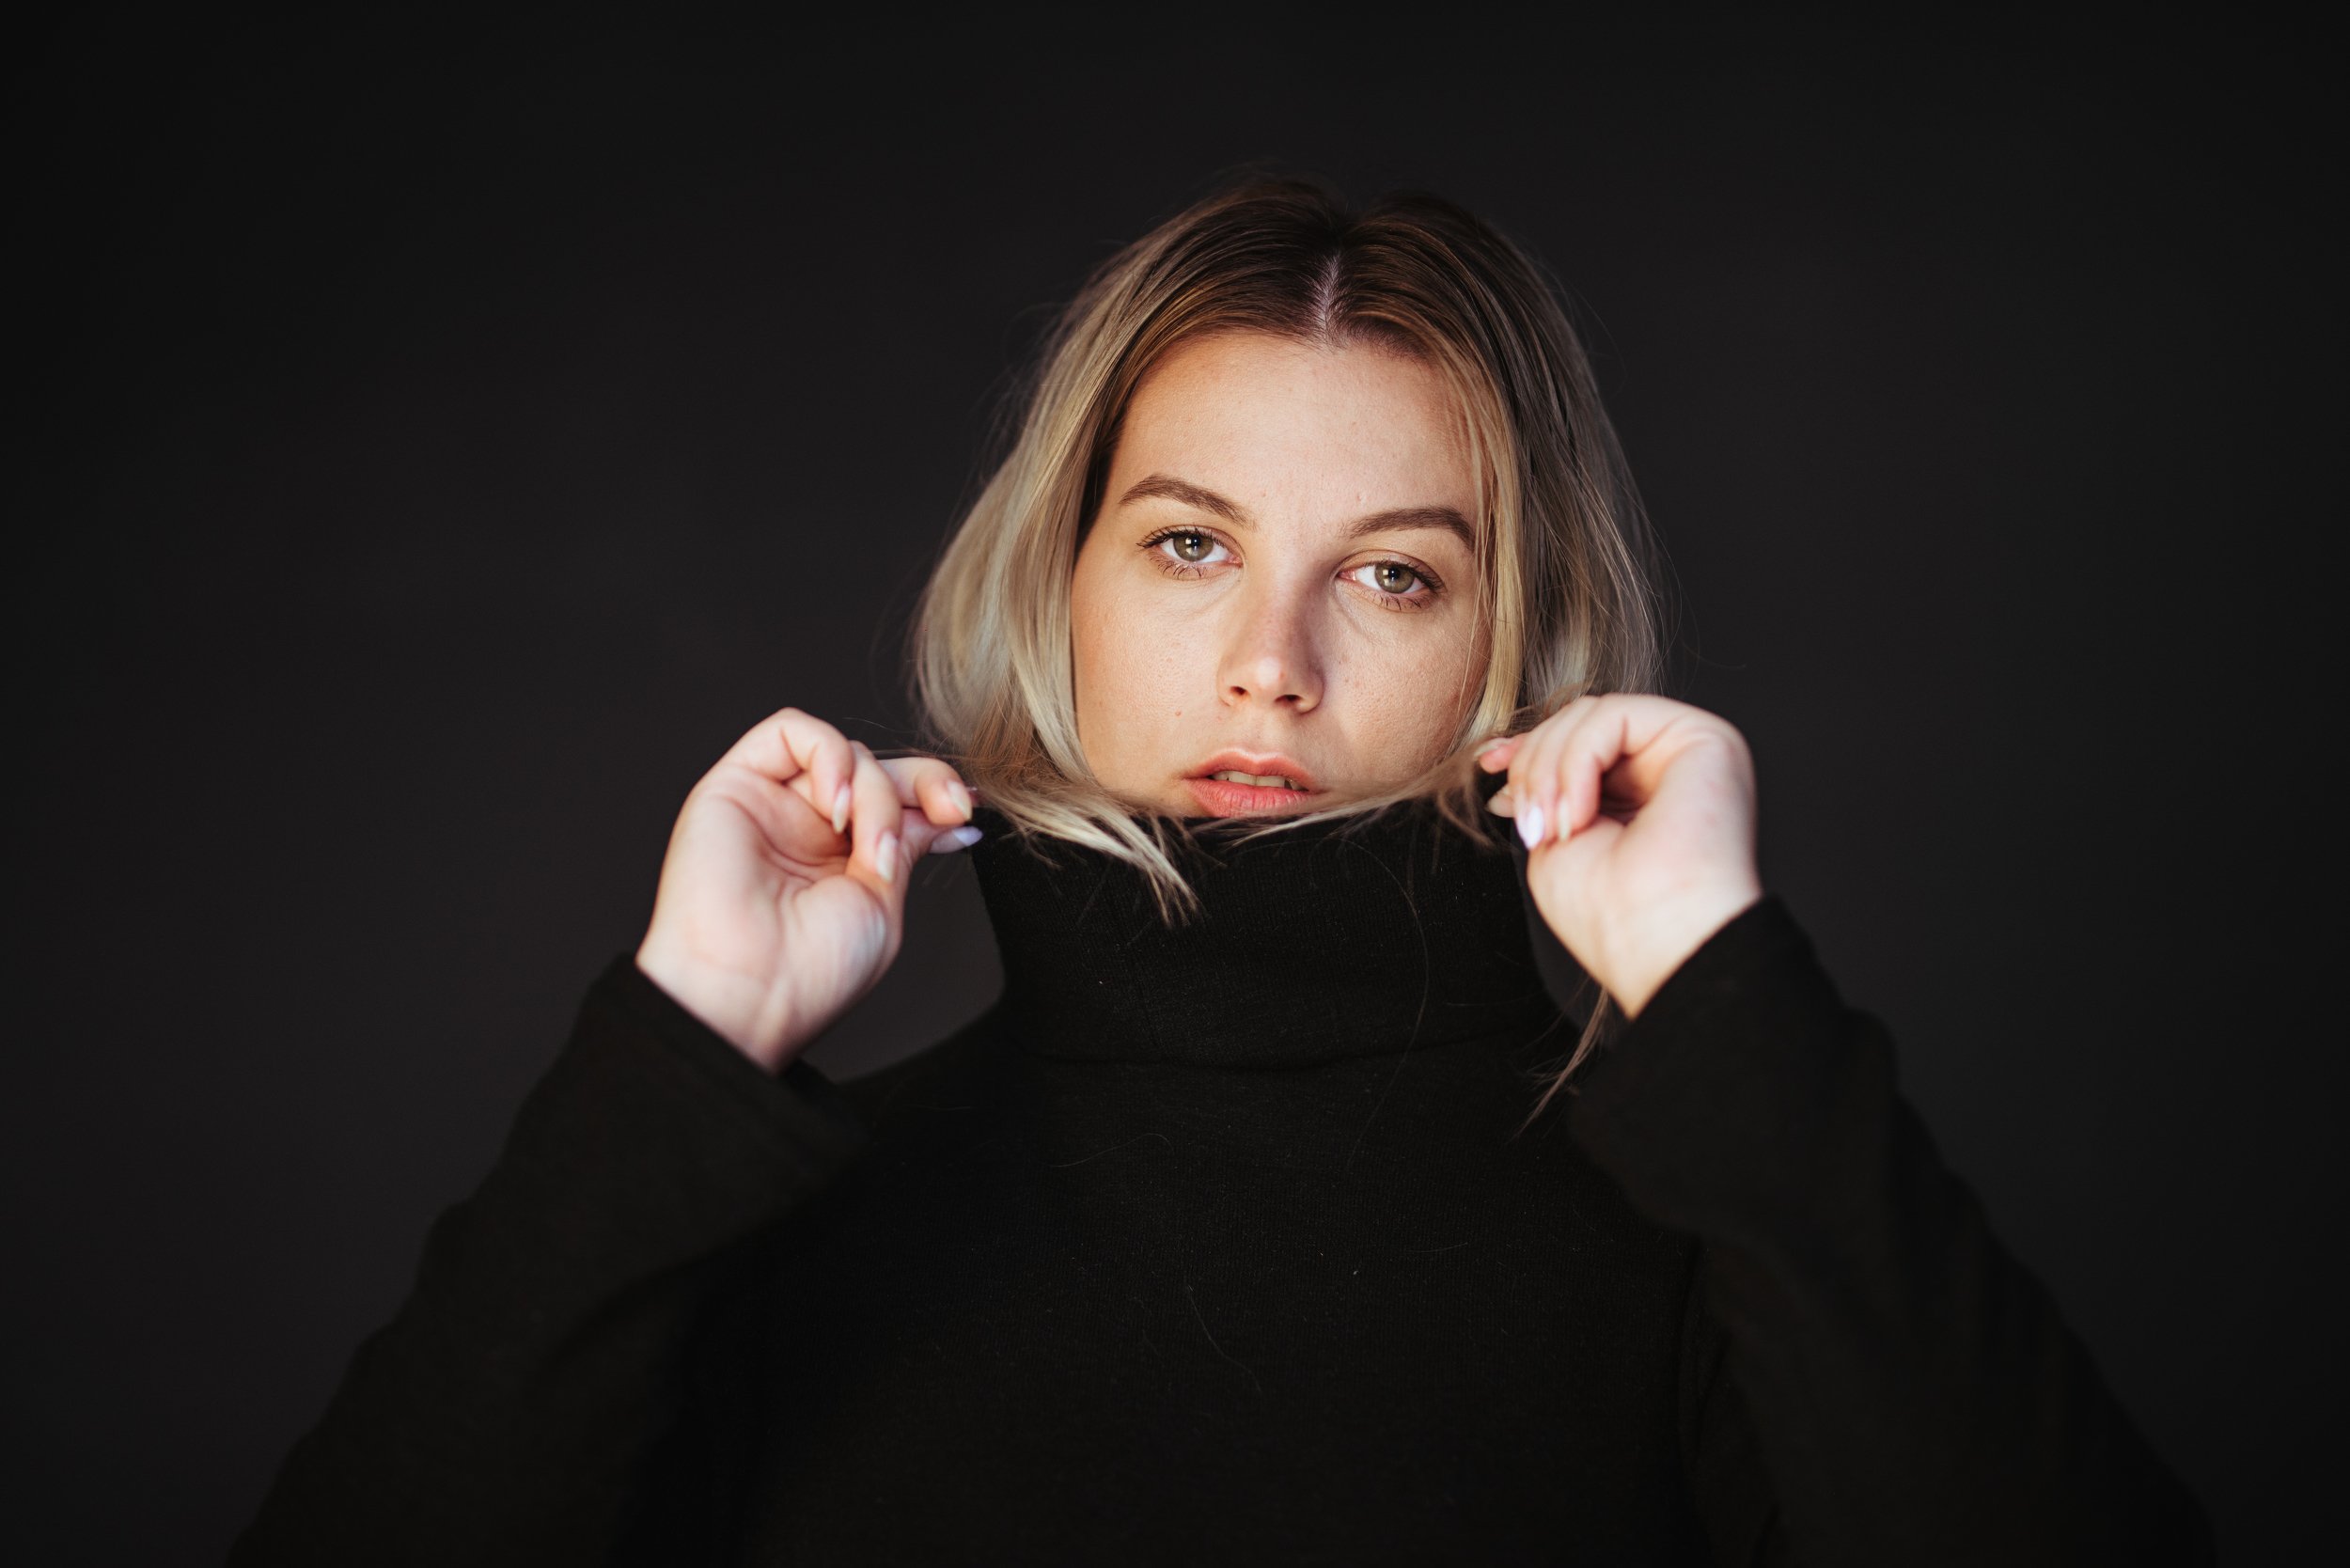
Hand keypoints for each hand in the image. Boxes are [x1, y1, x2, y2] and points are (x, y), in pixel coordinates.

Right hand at [634, 707, 981, 1071]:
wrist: (752, 990)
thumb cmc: (812, 970)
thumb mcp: (882, 901)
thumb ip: (904, 842)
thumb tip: (946, 809)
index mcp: (843, 863)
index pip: (898, 801)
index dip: (936, 793)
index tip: (966, 812)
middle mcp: (807, 830)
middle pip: (877, 768)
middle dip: (924, 781)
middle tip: (949, 809)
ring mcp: (772, 806)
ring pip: (844, 753)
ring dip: (875, 791)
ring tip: (869, 848)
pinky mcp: (734, 786)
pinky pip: (789, 731)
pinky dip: (829, 753)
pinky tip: (835, 805)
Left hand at [1478, 694, 1763, 1018]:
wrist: (1660, 943)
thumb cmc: (1611, 916)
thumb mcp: (1554, 837)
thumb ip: (1545, 789)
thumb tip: (1510, 756)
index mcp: (1643, 794)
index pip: (1579, 743)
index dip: (1527, 746)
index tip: (1487, 764)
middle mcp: (1671, 768)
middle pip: (1581, 722)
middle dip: (1533, 761)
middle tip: (1524, 820)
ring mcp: (1691, 751)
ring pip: (1593, 715)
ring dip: (1550, 767)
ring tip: (1552, 828)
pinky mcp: (1706, 738)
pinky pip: (1616, 715)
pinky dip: (1578, 758)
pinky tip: (1580, 813)